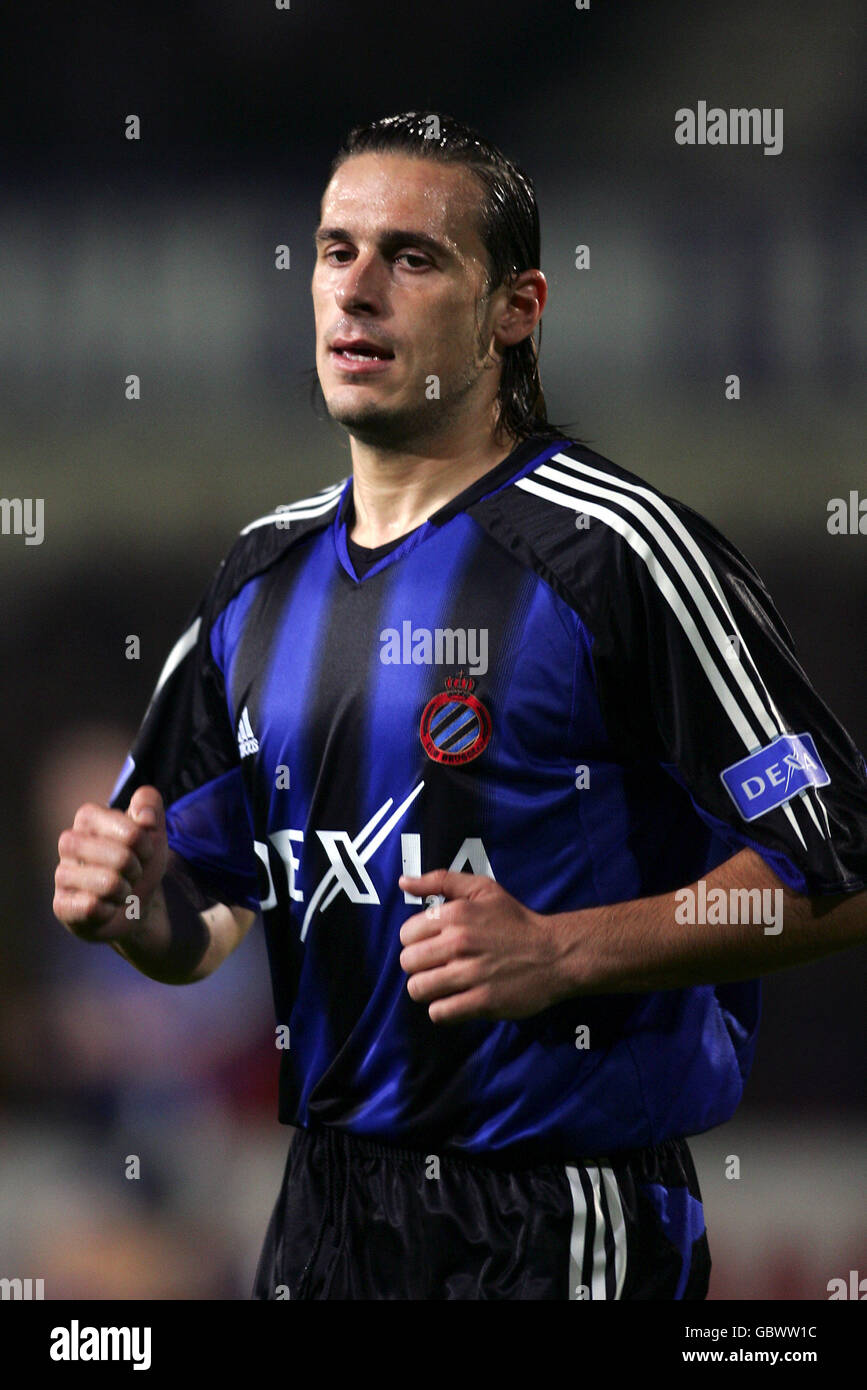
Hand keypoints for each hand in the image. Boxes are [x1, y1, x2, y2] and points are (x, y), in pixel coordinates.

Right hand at [53, 786, 168, 943]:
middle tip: (130, 872)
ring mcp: (62, 874)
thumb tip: (145, 815)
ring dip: (124, 891)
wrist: (133, 905)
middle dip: (136, 870)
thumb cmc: (138, 862)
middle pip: (121, 857)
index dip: (145, 845)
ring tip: (118, 890)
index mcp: (88, 817)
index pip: (131, 832)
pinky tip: (105, 907)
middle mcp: (69, 842)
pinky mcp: (61, 905)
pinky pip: (91, 908)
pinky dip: (109, 910)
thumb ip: (150, 804)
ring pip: (108, 884)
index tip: (143, 851)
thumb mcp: (152, 830)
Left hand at [397, 868, 562, 1023]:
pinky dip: (442, 1010)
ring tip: (443, 985)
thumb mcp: (482, 889)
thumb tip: (404, 882)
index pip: (405, 934)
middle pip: (408, 962)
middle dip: (419, 966)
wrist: (555, 954)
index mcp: (456, 914)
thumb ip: (441, 881)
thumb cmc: (516, 921)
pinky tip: (455, 1001)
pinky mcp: (483, 1002)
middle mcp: (459, 942)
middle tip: (438, 966)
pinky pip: (439, 1012)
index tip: (433, 944)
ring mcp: (471, 974)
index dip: (416, 941)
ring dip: (428, 989)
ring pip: (418, 989)